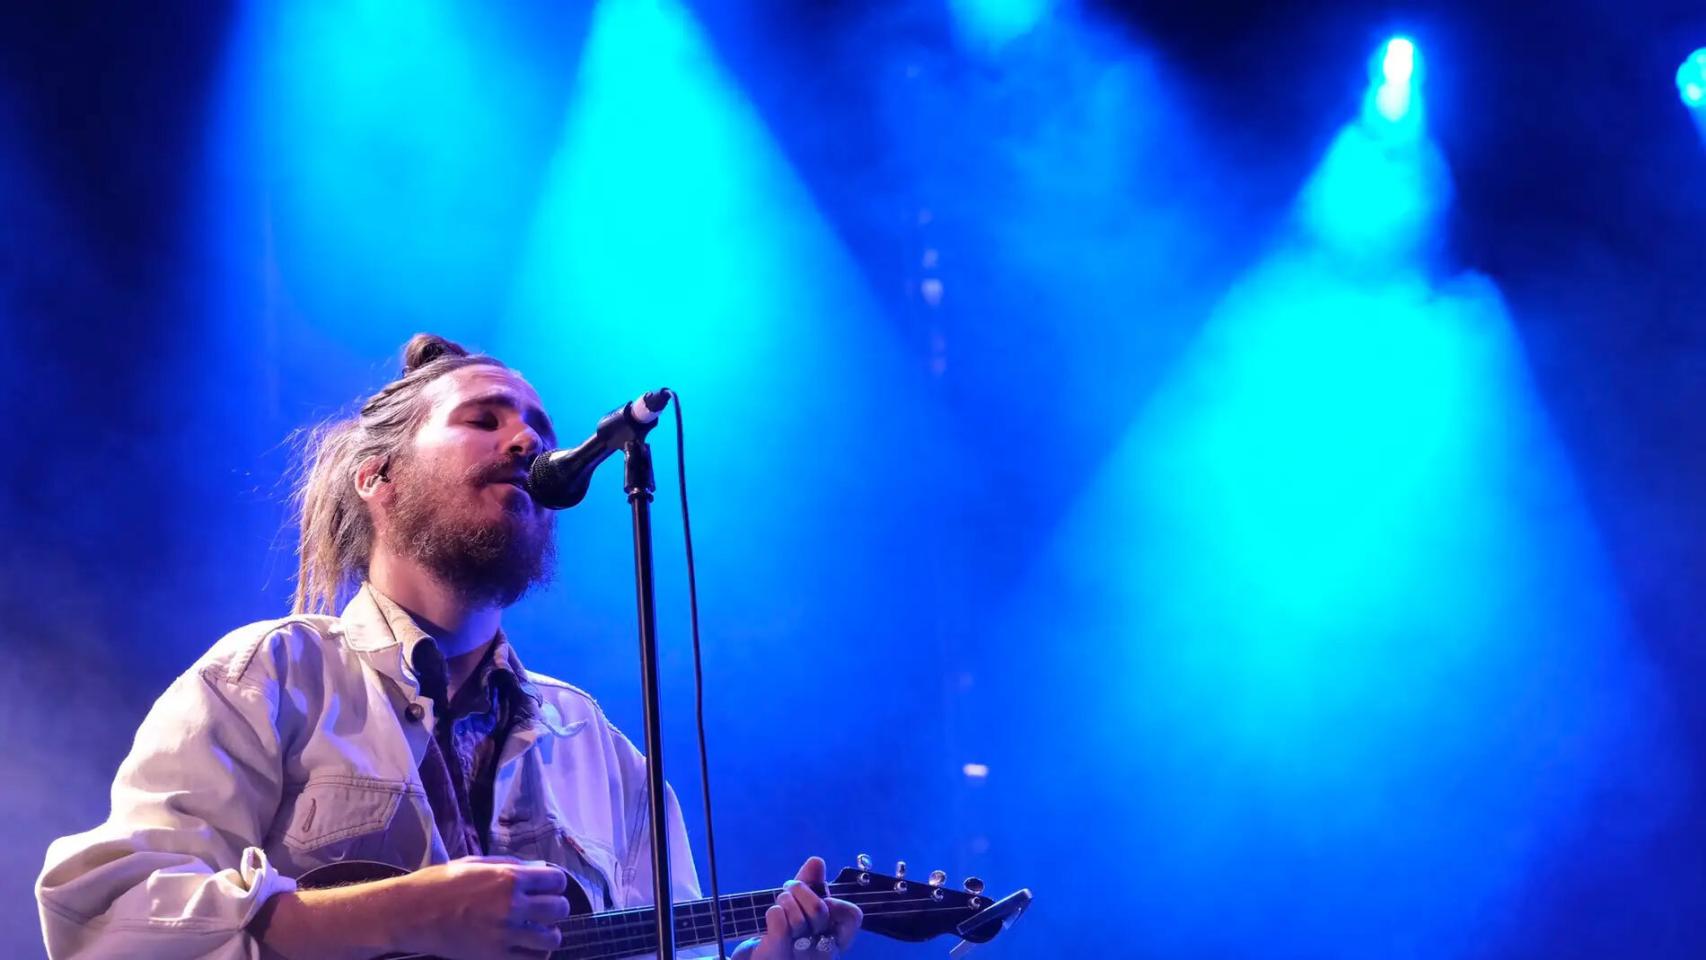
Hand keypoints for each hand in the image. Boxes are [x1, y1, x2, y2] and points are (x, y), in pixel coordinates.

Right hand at [390, 855, 570, 959]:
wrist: (411, 914)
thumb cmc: (440, 883)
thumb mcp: (477, 863)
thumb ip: (511, 865)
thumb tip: (538, 869)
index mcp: (509, 878)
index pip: (557, 881)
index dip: (555, 883)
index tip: (547, 886)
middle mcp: (512, 906)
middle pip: (560, 909)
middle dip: (555, 907)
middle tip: (543, 909)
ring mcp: (505, 934)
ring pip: (552, 939)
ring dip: (548, 933)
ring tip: (537, 930)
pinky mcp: (495, 957)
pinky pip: (532, 959)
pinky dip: (534, 954)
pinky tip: (525, 946)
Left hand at [732, 857, 861, 959]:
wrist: (759, 951)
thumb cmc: (786, 926)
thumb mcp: (800, 901)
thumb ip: (810, 882)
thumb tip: (817, 861)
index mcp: (835, 937)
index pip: (852, 916)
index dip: (837, 902)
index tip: (823, 897)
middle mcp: (823, 951)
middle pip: (819, 910)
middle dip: (800, 891)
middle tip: (788, 891)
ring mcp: (802, 956)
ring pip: (798, 918)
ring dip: (784, 902)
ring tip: (780, 908)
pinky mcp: (778, 956)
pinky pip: (780, 925)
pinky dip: (775, 913)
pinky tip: (772, 916)